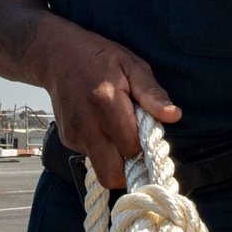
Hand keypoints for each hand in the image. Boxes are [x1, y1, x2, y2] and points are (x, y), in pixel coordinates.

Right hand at [36, 17, 180, 187]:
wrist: (57, 55)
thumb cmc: (100, 59)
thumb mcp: (132, 66)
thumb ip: (152, 93)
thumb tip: (174, 115)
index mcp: (106, 103)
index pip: (132, 148)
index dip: (145, 146)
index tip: (149, 132)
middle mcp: (86, 125)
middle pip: (112, 175)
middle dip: (130, 169)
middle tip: (138, 147)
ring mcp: (73, 135)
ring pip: (102, 168)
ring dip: (116, 158)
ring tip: (119, 129)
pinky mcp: (66, 140)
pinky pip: (91, 156)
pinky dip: (103, 148)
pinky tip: (103, 125)